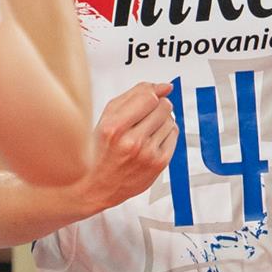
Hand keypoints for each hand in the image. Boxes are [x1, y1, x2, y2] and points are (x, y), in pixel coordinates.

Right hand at [72, 82, 177, 213]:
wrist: (98, 185)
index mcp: (114, 128)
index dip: (150, 93)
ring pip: (171, 119)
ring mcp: (148, 154)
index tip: (148, 96)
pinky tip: (151, 138)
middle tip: (144, 114)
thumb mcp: (106, 117)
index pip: (148, 97)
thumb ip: (133, 96)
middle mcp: (132, 142)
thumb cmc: (100, 150)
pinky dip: (165, 132)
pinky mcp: (159, 163)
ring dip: (161, 119)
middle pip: (163, 106)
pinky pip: (174, 135)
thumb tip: (163, 86)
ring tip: (145, 128)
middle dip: (157, 105)